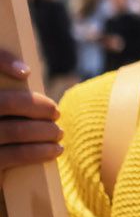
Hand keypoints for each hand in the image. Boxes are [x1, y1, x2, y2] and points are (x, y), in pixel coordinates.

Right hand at [0, 48, 59, 173]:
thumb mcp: (3, 114)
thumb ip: (8, 100)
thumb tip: (23, 74)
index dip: (1, 61)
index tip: (26, 72)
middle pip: (4, 102)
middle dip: (36, 106)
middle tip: (55, 112)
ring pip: (14, 130)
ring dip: (44, 130)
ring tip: (58, 133)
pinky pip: (14, 155)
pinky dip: (39, 152)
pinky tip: (54, 151)